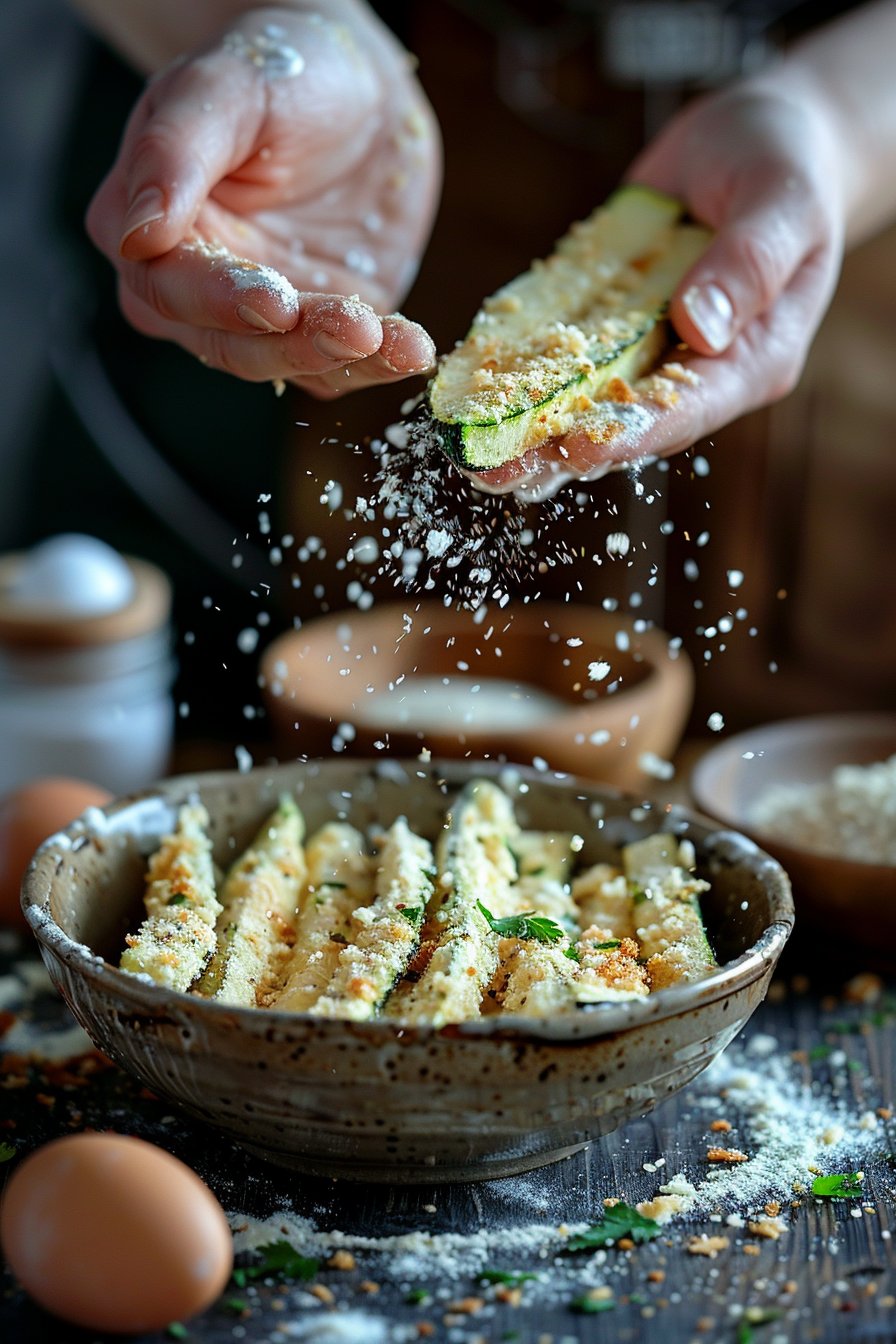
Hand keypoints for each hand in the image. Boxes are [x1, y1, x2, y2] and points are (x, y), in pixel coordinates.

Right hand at [86, 4, 440, 397]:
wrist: (356, 89)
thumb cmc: (277, 69)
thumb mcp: (222, 88)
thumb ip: (173, 154)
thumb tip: (137, 235)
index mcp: (149, 234)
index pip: (170, 287)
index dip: (220, 300)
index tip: (274, 301)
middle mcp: (195, 291)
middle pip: (230, 343)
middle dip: (295, 342)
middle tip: (355, 328)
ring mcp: (261, 319)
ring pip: (289, 362)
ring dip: (344, 358)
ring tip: (398, 341)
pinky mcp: (320, 333)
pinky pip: (343, 366)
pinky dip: (380, 363)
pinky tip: (412, 349)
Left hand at [474, 78, 845, 498]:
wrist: (761, 136)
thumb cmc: (789, 165)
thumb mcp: (783, 202)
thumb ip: (749, 263)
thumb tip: (698, 324)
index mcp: (752, 360)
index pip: (688, 410)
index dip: (631, 433)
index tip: (577, 449)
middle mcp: (697, 370)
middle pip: (626, 424)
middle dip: (559, 451)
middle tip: (495, 471)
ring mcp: (650, 349)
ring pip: (586, 401)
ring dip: (529, 428)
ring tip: (471, 454)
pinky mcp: (612, 324)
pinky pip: (564, 353)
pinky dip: (520, 372)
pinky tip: (471, 392)